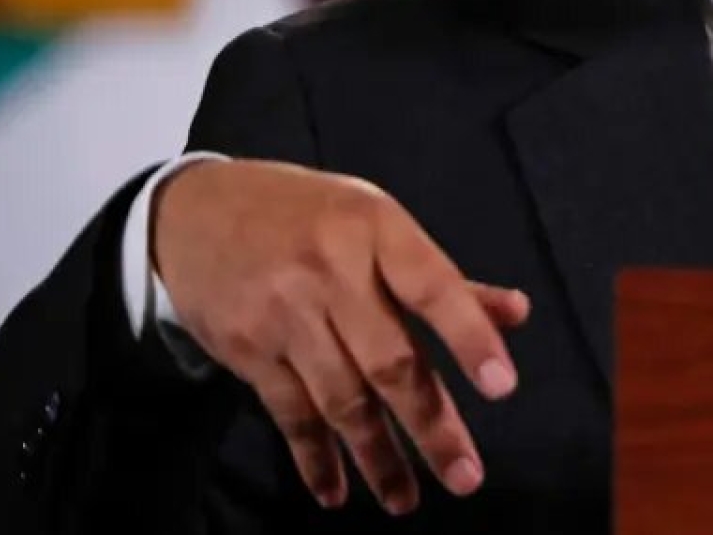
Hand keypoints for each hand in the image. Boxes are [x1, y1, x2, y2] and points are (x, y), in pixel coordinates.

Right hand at [151, 159, 529, 513]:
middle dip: (431, 425)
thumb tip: (516, 314)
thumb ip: (442, 277)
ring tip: (407, 500)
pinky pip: (289, 413)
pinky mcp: (245, 349)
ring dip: (377, 457)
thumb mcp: (377, 222)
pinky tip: (336, 492)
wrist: (195, 211)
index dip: (471, 337)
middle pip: (389, 360)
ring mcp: (284, 314)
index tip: (502, 388)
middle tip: (466, 477)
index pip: (434, 288)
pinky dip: (314, 458)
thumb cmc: (310, 215)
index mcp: (376, 229)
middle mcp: (331, 271)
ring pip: (341, 398)